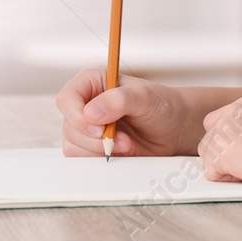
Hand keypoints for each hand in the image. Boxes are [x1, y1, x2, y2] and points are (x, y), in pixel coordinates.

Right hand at [56, 67, 195, 156]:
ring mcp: (87, 126)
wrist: (174, 128)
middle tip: (123, 138)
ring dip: (100, 150)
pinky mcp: (92, 146)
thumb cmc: (161, 105)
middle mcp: (85, 103)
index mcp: (92, 82)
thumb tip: (91, 112)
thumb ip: (119, 100)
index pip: (67, 99)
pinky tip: (121, 151)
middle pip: (69, 126)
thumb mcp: (145, 97)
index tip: (99, 127)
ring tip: (126, 143)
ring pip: (73, 144)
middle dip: (96, 138)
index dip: (77, 116)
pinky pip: (82, 158)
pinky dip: (101, 158)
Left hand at [197, 94, 241, 191]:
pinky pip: (211, 173)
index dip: (229, 142)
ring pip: (207, 156)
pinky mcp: (221, 151)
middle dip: (224, 155)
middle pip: (209, 139)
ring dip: (226, 168)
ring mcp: (224, 131)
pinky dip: (228, 180)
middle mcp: (231, 112)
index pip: (218, 122)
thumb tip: (237, 152)